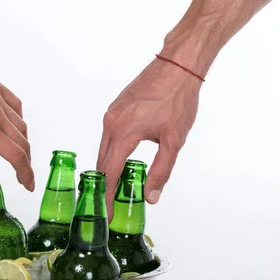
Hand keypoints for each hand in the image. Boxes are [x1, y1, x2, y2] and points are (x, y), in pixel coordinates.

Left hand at [0, 57, 33, 204]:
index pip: (16, 157)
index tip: (28, 185)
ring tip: (18, 154)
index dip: (25, 174)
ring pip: (21, 126)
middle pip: (23, 144)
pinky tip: (13, 126)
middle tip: (23, 175)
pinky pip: (16, 107)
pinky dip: (18, 119)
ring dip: (23, 143)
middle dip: (26, 162)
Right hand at [97, 58, 201, 218]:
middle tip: (110, 205)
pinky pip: (107, 137)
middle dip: (105, 187)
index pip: (110, 173)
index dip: (107, 197)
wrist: (177, 65)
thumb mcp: (174, 141)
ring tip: (115, 187)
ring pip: (103, 150)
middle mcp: (111, 124)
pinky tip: (122, 160)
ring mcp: (110, 115)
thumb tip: (152, 196)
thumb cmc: (178, 98)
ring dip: (108, 169)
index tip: (107, 213)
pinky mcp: (115, 109)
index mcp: (123, 133)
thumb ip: (161, 171)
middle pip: (102, 164)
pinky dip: (111, 152)